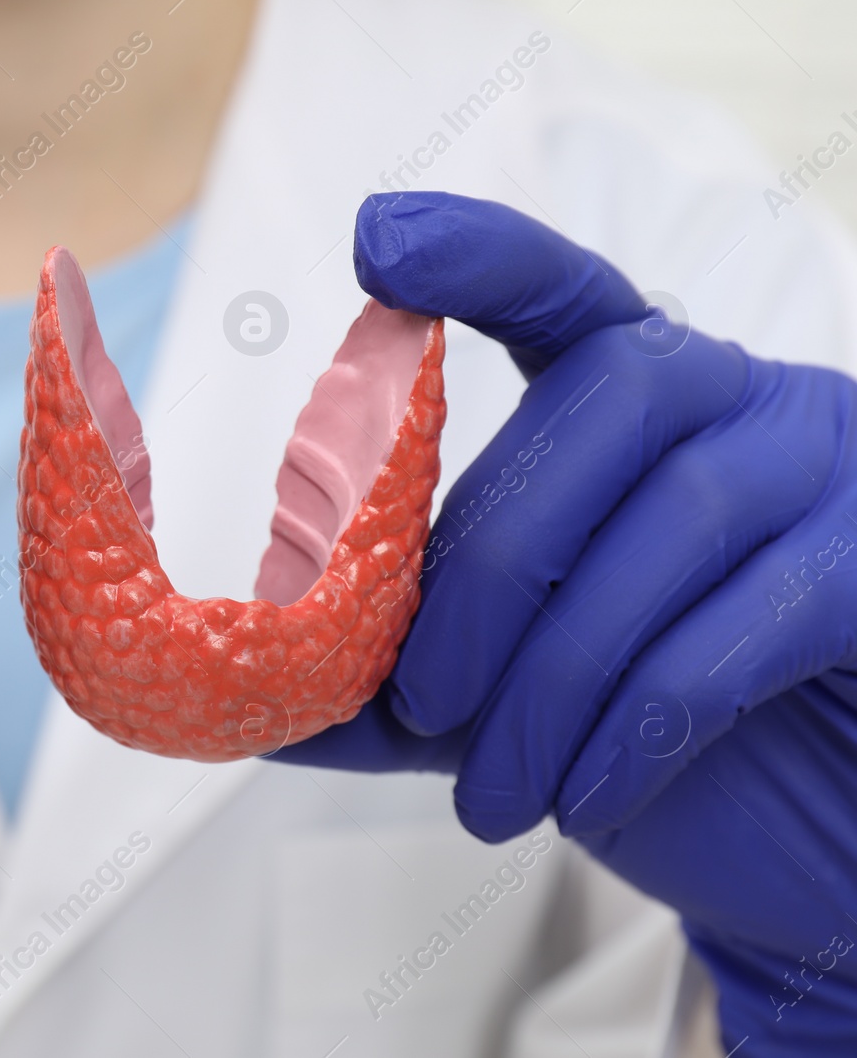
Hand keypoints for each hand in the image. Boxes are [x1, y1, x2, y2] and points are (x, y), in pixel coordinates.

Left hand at [277, 192, 856, 1052]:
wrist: (815, 828)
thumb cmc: (653, 729)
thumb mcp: (508, 698)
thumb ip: (397, 693)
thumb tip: (266, 711)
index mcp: (633, 393)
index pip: (558, 290)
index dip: (477, 255)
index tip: (379, 238)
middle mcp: (738, 397)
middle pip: (599, 407)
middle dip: (485, 569)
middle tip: (421, 706)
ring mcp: (827, 468)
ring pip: (669, 527)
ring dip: (552, 680)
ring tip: (492, 795)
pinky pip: (744, 631)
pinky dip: (637, 725)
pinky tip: (584, 796)